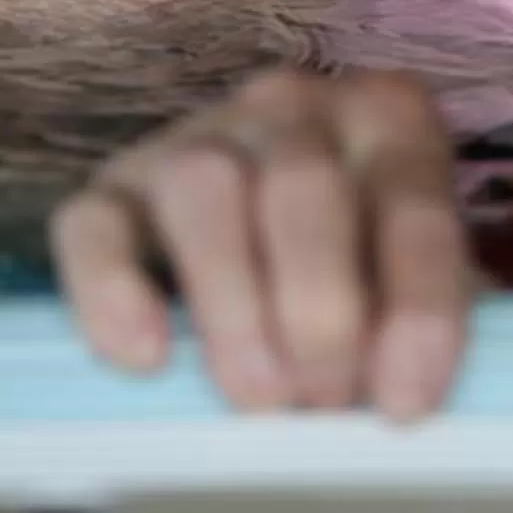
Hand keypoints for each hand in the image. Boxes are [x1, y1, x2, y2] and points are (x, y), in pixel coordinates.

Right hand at [50, 66, 473, 418]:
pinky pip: (94, 225)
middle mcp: (294, 108)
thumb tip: (398, 397)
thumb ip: (412, 319)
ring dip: (233, 303)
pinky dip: (113, 293)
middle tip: (324, 403)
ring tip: (258, 398)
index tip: (404, 403)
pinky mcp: (114, 184)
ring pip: (202, 188)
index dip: (417, 310)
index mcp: (390, 120)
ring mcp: (196, 135)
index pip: (415, 206)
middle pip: (303, 187)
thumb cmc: (362, 261)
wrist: (270, 229)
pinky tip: (148, 358)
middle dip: (319, 311)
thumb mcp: (409, 275)